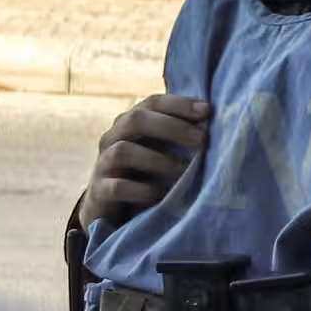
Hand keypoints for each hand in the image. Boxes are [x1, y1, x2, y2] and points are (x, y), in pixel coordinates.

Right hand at [77, 93, 210, 231]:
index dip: (179, 104)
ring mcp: (103, 164)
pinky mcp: (100, 191)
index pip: (152, 103)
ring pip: (123, 151)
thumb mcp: (159, 150)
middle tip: (201, 139)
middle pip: (135, 120)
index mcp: (128, 123)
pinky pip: (118, 187)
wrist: (111, 208)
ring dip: (157, 159)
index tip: (207, 111)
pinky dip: (141, 190)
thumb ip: (178, 136)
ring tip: (184, 170)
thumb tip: (210, 125)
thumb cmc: (143, 173)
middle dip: (171, 127)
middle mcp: (112, 138)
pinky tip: (161, 194)